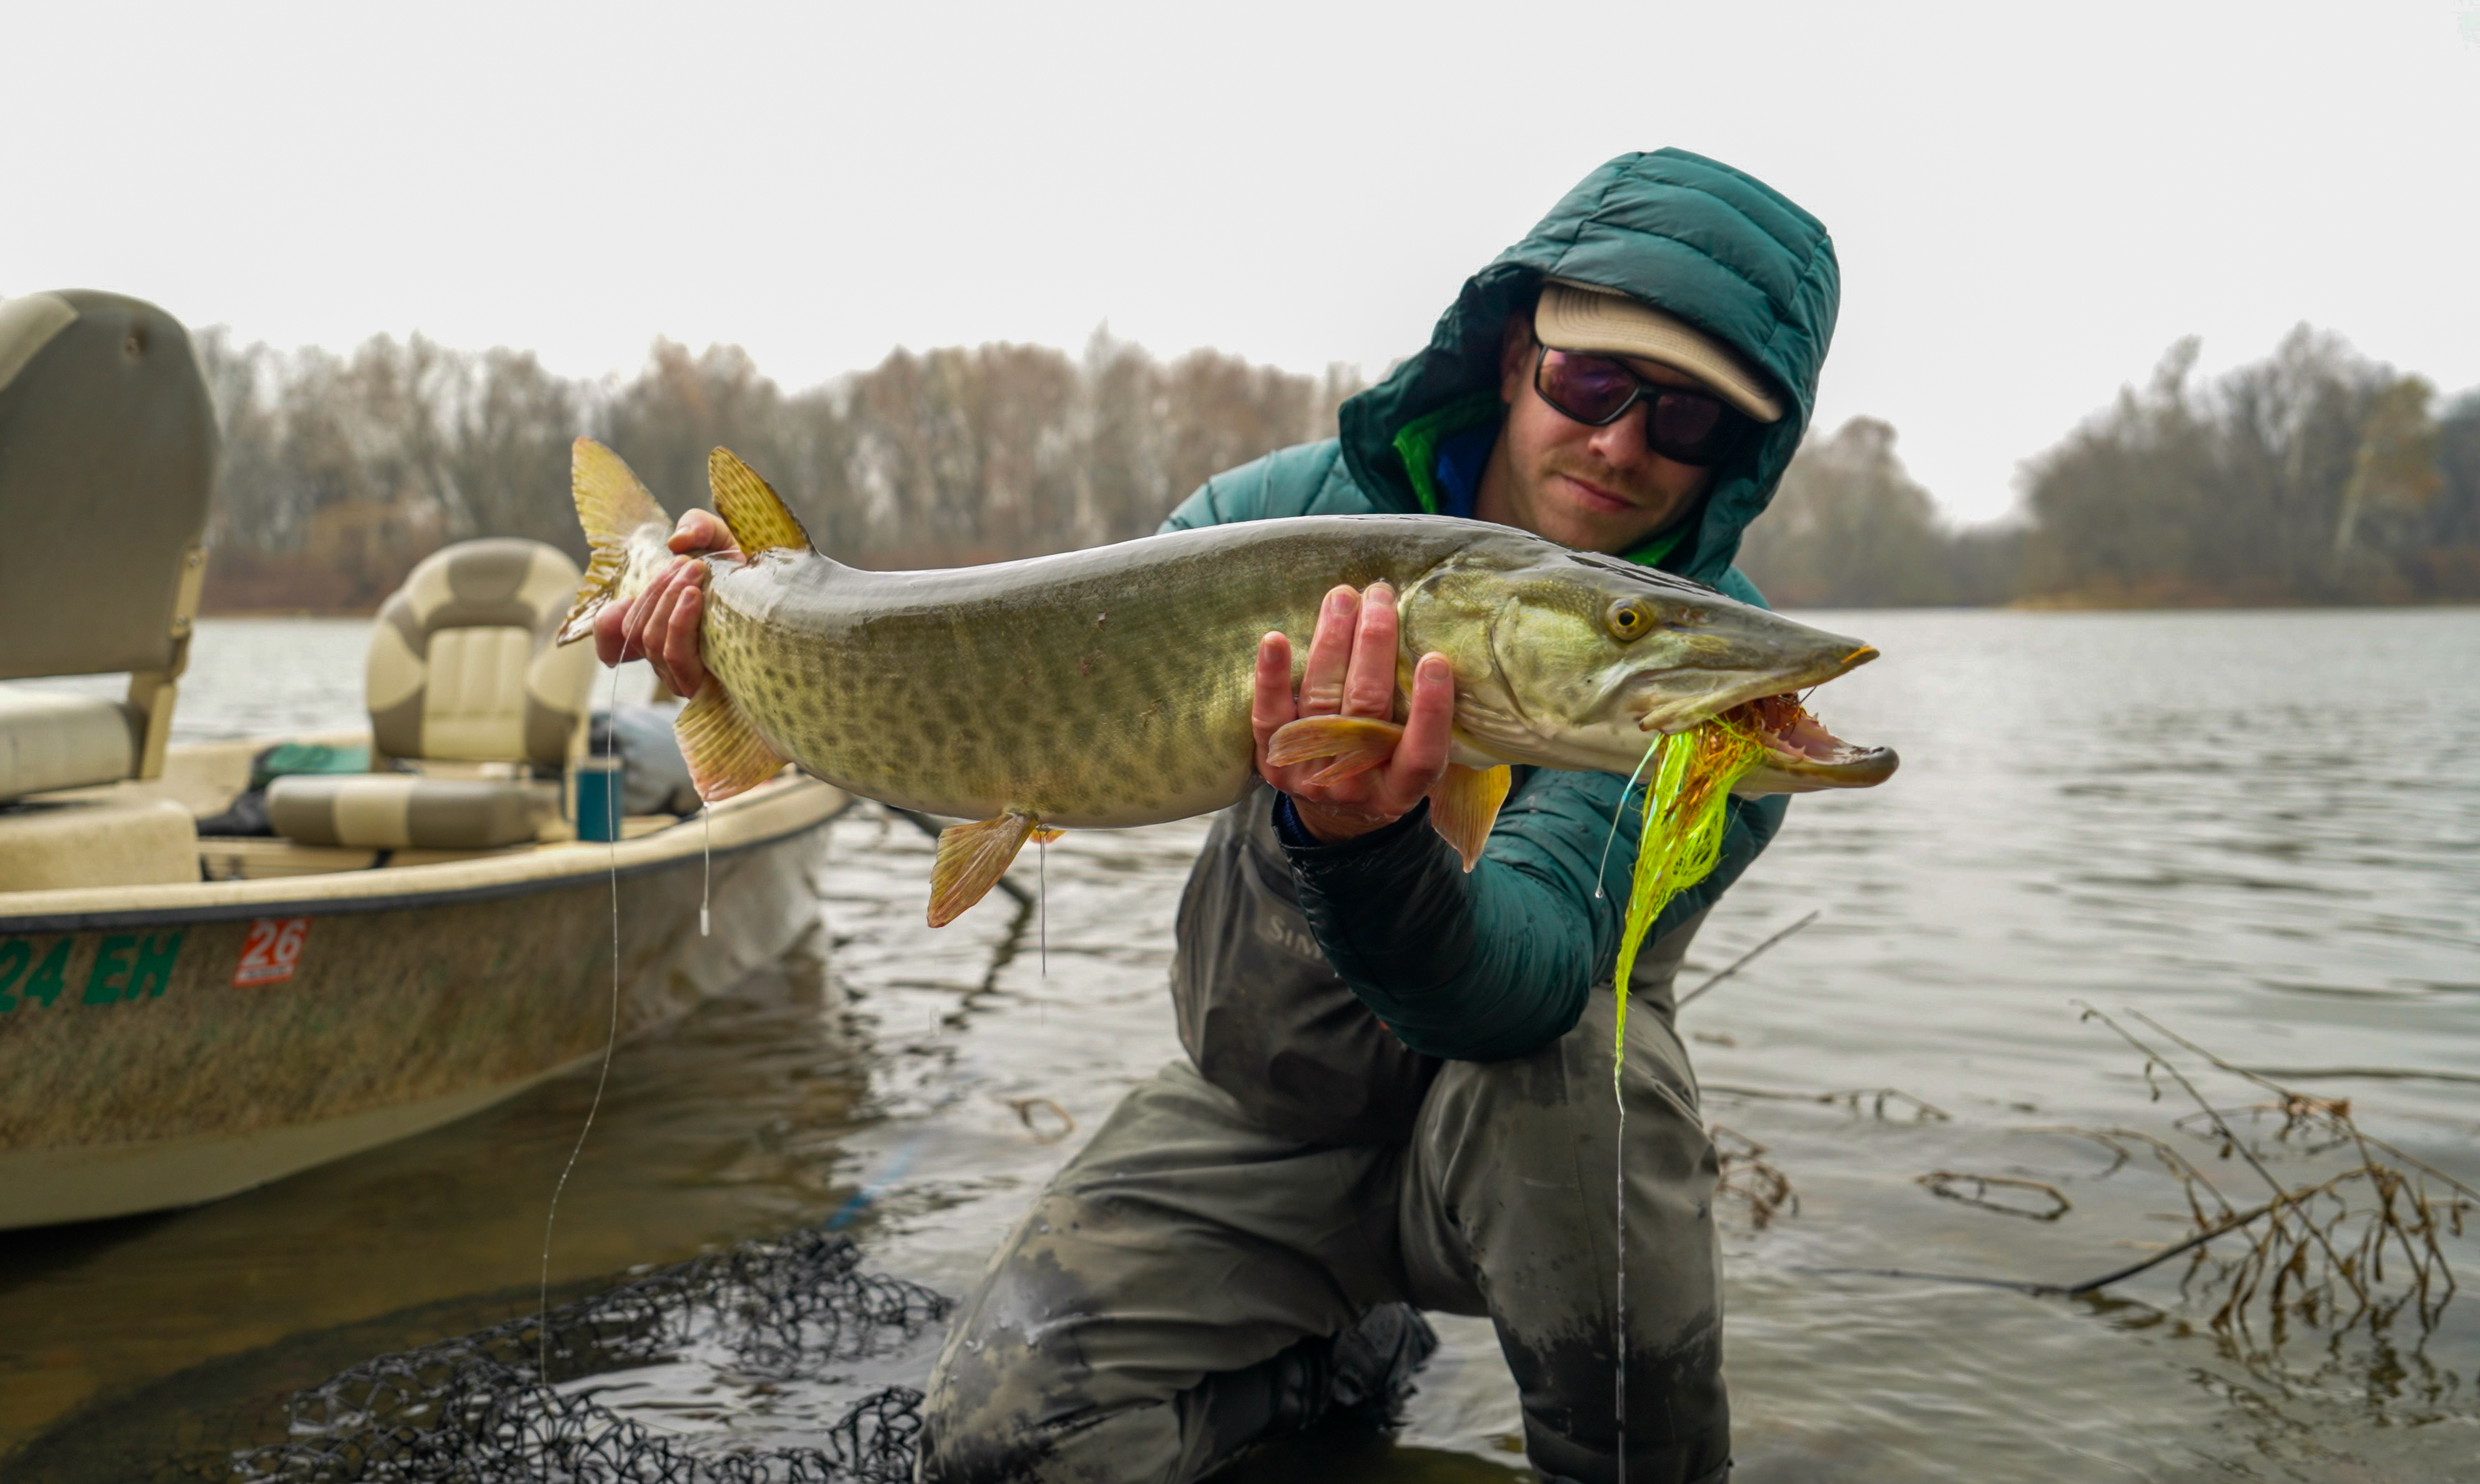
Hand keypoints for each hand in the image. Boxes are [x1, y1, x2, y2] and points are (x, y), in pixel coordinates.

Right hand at [592, 510, 739, 695]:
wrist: (794, 600)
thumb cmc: (752, 574)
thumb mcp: (722, 540)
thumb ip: (697, 528)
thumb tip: (678, 542)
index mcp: (662, 627)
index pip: (614, 637)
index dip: (607, 625)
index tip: (625, 598)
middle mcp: (670, 656)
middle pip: (636, 631)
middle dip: (656, 591)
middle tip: (688, 565)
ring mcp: (687, 674)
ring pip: (653, 641)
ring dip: (667, 600)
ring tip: (695, 573)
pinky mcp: (708, 686)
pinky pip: (676, 656)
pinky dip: (679, 622)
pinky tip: (695, 597)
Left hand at [1251, 582, 1453, 843]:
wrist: (1334, 815)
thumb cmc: (1387, 769)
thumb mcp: (1415, 761)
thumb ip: (1426, 721)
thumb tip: (1442, 643)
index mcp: (1401, 790)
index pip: (1421, 754)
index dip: (1430, 710)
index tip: (1435, 659)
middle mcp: (1355, 783)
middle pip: (1366, 708)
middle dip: (1374, 645)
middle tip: (1379, 596)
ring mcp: (1310, 774)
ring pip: (1322, 698)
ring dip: (1332, 640)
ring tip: (1343, 598)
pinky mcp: (1272, 760)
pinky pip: (1269, 715)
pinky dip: (1272, 676)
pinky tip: (1275, 638)